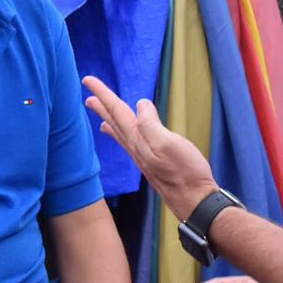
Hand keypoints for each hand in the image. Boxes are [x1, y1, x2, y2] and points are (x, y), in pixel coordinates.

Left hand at [82, 75, 215, 219]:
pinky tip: (127, 135)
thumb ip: (151, 124)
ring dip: (110, 119)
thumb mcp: (169, 144)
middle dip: (101, 106)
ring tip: (100, 113)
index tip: (88, 80)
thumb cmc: (186, 173)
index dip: (103, 94)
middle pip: (115, 121)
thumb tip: (140, 104)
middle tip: (87, 95)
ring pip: (121, 133)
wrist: (196, 203)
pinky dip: (123, 134)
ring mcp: (144, 156)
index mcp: (138, 139)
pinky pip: (131, 142)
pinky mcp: (153, 163)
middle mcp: (137, 147)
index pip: (116, 110)